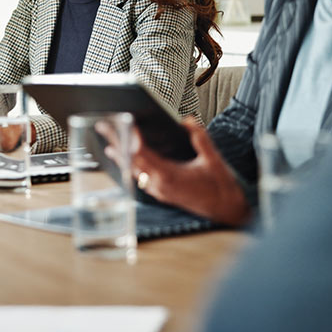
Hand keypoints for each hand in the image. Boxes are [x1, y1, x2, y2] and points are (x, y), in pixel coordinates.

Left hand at [105, 116, 249, 226]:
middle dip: (117, 142)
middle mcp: (159, 185)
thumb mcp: (213, 159)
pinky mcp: (162, 194)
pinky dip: (132, 167)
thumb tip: (187, 120)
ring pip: (134, 172)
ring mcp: (159, 191)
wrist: (227, 211)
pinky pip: (141, 179)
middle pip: (131, 161)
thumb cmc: (221, 186)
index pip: (142, 153)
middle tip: (104, 126)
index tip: (124, 122)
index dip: (131, 137)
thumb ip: (200, 138)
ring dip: (121, 156)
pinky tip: (128, 162)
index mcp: (169, 175)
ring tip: (110, 142)